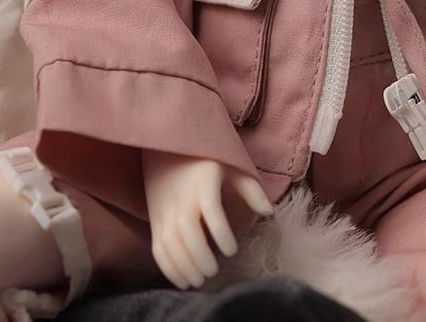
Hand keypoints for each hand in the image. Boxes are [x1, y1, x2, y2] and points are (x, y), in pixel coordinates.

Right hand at [142, 150, 272, 289]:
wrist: (170, 145)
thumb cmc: (207, 158)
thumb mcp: (232, 167)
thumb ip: (251, 190)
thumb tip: (270, 212)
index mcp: (203, 182)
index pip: (211, 209)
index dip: (221, 233)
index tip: (232, 251)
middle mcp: (181, 197)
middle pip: (187, 230)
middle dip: (199, 255)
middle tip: (213, 272)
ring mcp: (165, 209)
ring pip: (169, 241)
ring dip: (182, 265)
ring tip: (199, 281)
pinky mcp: (155, 218)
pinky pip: (157, 246)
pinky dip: (167, 267)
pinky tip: (182, 280)